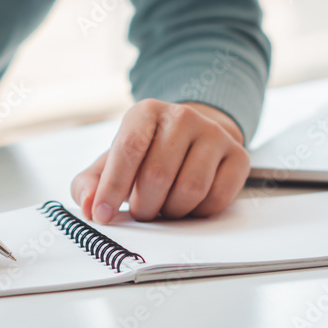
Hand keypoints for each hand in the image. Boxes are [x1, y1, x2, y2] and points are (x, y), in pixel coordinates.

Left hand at [71, 100, 248, 223]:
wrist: (193, 141)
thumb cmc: (147, 155)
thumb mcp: (112, 163)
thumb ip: (89, 184)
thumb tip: (89, 206)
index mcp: (147, 112)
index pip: (128, 149)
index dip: (112, 187)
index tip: (103, 215)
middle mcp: (183, 116)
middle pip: (158, 175)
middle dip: (144, 206)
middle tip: (142, 211)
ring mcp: (215, 134)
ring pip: (189, 190)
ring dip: (171, 211)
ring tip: (165, 205)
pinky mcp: (239, 156)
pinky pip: (217, 199)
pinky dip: (199, 212)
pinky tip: (190, 203)